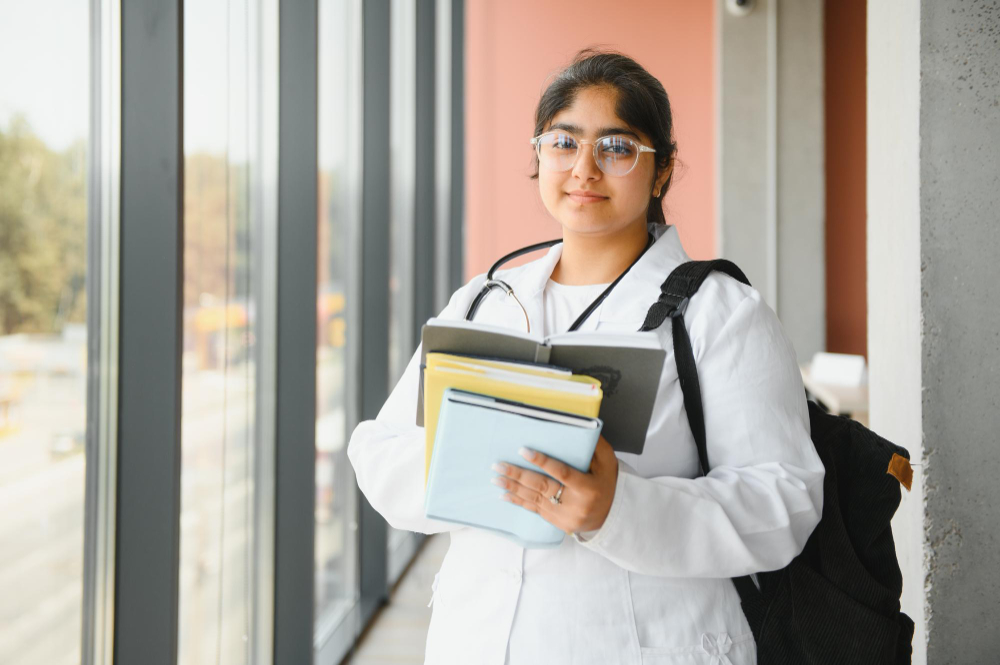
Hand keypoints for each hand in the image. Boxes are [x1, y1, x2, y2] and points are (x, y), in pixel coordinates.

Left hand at [490, 435, 618, 533]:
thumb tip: (579, 426)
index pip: (562, 473)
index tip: (523, 451)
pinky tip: (504, 495)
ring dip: (513, 488)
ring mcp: (564, 516)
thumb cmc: (607, 483)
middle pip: (542, 487)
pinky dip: (518, 501)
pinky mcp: (557, 523)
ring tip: (496, 478)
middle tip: (499, 465)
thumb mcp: (608, 462)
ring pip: (534, 499)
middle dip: (518, 475)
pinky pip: (534, 510)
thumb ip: (594, 446)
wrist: (612, 516)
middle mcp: (575, 504)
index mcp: (588, 488)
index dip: (542, 462)